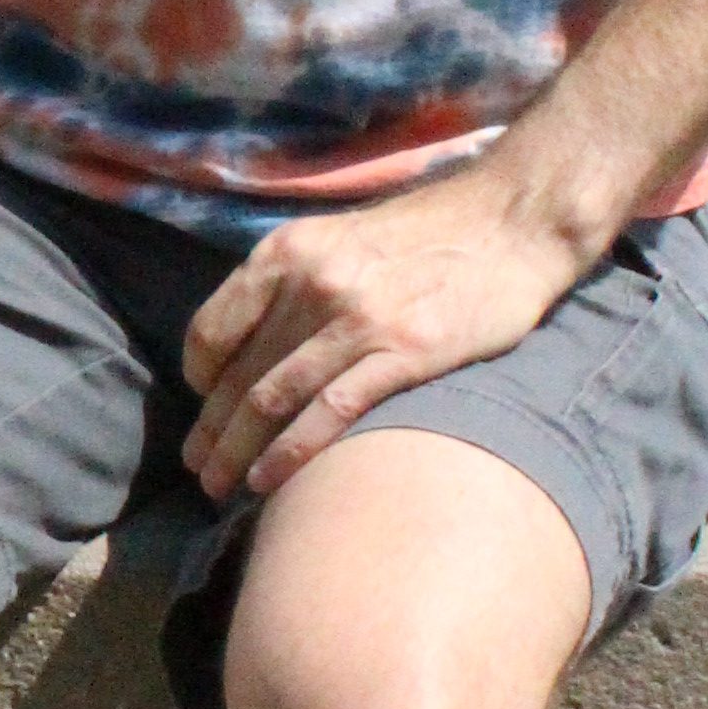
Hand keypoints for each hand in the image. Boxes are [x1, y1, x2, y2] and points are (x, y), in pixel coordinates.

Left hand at [178, 166, 590, 502]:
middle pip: (237, 374)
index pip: (211, 328)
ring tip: (220, 486)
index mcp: (286, 253)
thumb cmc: (424, 236)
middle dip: (211, 430)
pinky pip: (329, 412)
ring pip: (271, 399)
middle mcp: (311, 284)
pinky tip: (268, 480)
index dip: (198, 378)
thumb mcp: (338, 239)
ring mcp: (356, 320)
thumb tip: (252, 344)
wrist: (509, 221)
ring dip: (236, 451)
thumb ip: (292, 283)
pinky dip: (290, 452)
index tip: (202, 407)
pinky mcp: (403, 353)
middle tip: (198, 469)